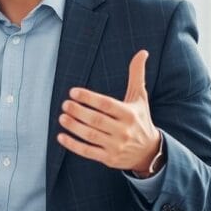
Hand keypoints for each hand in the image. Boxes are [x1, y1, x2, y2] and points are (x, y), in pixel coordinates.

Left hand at [57, 49, 162, 175]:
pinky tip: (61, 136)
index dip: (89, 97)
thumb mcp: (140, 98)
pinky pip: (88, 152)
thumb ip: (137, 75)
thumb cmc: (140, 119)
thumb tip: (142, 52)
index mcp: (129, 114)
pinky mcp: (108, 158)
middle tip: (64, 104)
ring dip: (74, 127)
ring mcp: (116, 146)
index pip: (106, 104)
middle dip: (78, 111)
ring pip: (90, 136)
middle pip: (96, 120)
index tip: (73, 91)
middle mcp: (123, 130)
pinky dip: (73, 145)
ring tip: (61, 117)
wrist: (149, 152)